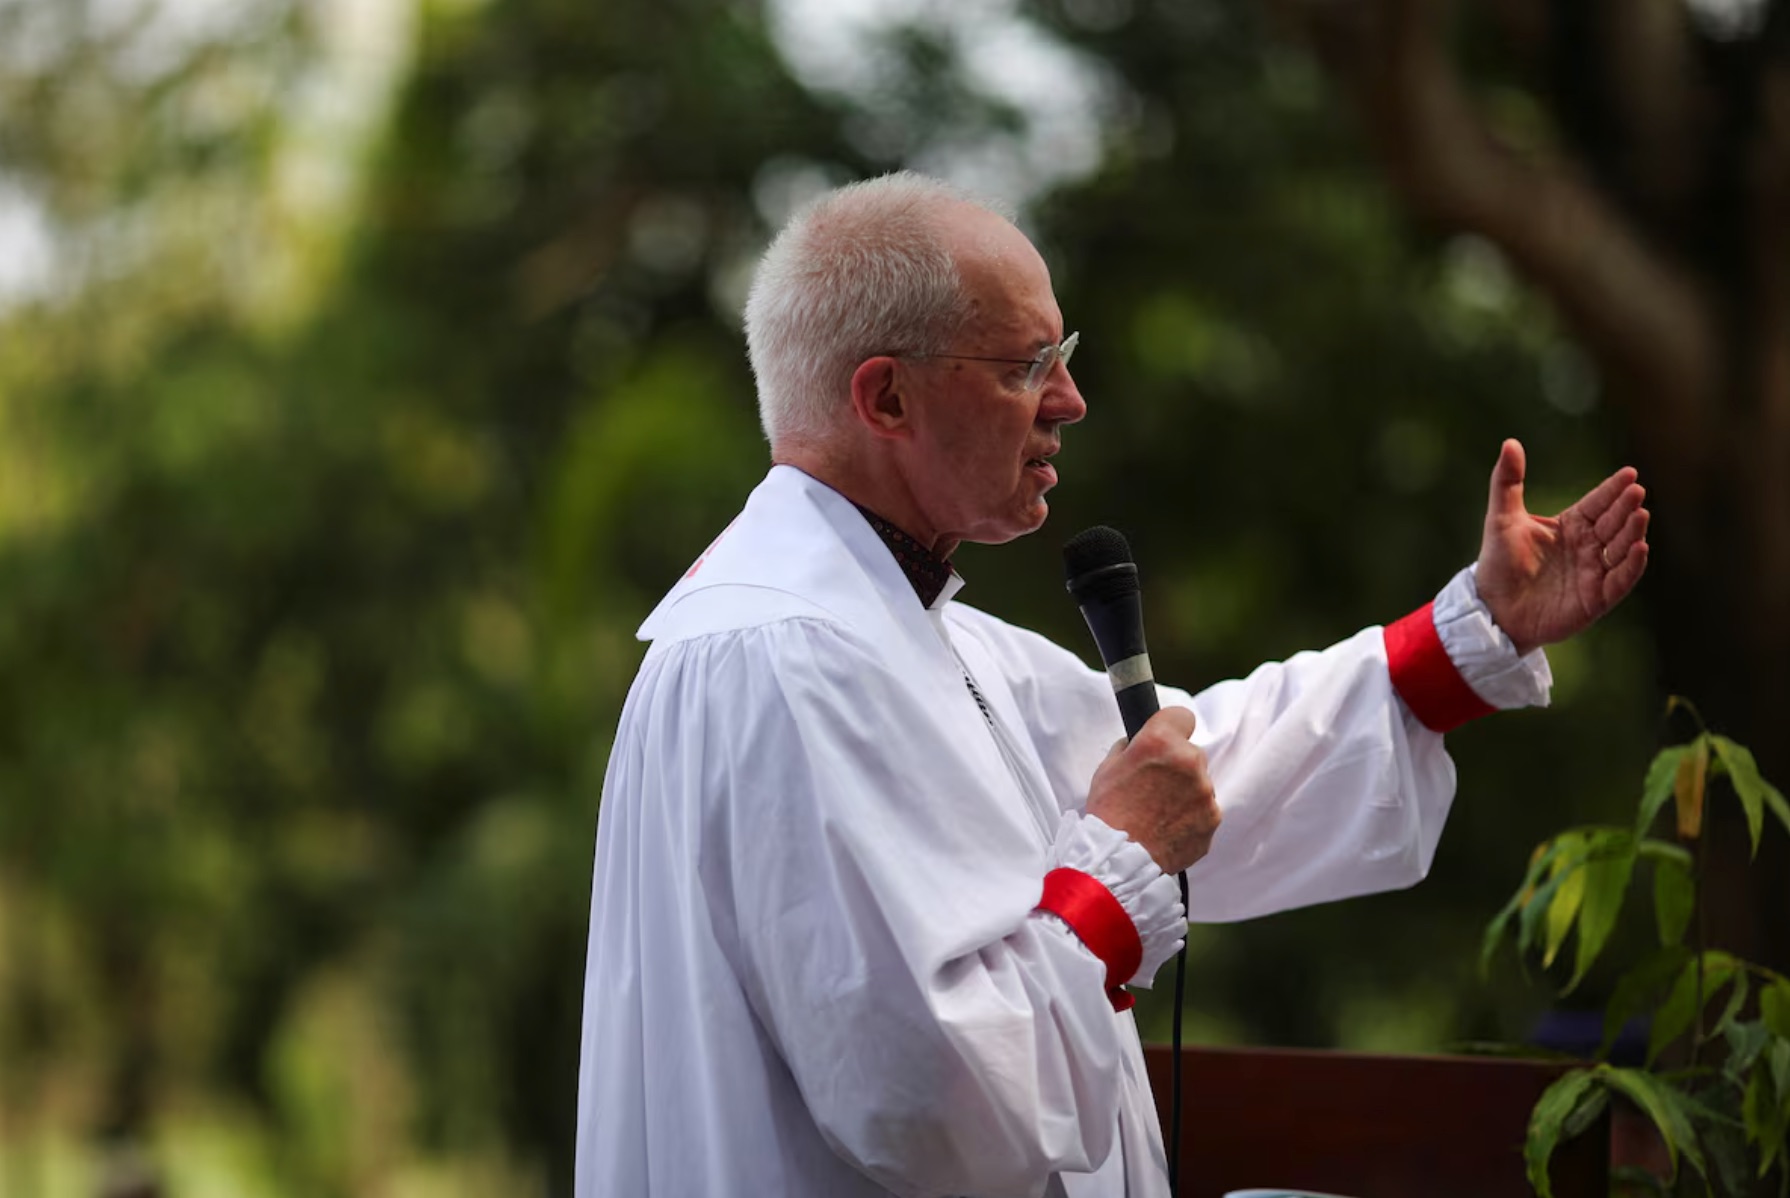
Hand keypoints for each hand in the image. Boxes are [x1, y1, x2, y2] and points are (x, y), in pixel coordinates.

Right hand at [1084, 707, 1219, 875]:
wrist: (1118, 861)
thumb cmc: (1107, 814)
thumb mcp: (1107, 768)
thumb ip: (1131, 748)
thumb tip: (1140, 743)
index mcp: (1160, 742)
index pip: (1182, 716)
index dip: (1172, 727)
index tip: (1165, 739)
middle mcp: (1189, 762)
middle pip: (1191, 753)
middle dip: (1176, 765)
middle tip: (1153, 787)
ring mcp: (1205, 792)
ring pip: (1198, 784)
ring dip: (1184, 793)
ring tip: (1158, 814)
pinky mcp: (1212, 819)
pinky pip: (1204, 810)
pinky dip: (1190, 817)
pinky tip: (1168, 829)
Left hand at [1475, 439, 1649, 656]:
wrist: (1492, 608)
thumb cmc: (1499, 563)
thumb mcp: (1502, 518)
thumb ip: (1507, 482)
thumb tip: (1509, 442)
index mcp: (1572, 525)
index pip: (1598, 503)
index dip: (1613, 489)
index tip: (1629, 473)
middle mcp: (1589, 547)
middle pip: (1614, 523)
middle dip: (1626, 507)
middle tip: (1636, 491)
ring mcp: (1595, 572)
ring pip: (1622, 549)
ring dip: (1633, 532)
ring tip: (1640, 514)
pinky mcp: (1596, 599)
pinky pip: (1620, 580)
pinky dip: (1632, 566)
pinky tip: (1640, 548)